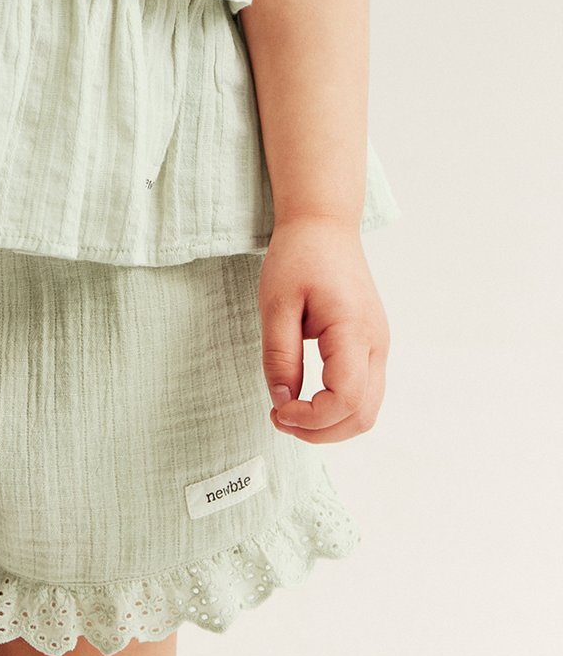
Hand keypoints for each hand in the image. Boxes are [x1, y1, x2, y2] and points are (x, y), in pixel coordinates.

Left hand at [259, 215, 388, 442]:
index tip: (278, 410)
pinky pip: (365, 391)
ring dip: (331, 423)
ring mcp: (379, 344)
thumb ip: (280, 356)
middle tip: (280, 418)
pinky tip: (307, 397)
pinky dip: (339, 407)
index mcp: (354, 330)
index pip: (346, 400)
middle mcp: (377, 343)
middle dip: (321, 431)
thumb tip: (283, 401)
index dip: (312, 419)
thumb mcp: (276, 303)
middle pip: (363, 415)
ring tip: (290, 411)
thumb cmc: (299, 255)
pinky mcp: (372, 343)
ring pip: (368, 409)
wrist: (324, 224)